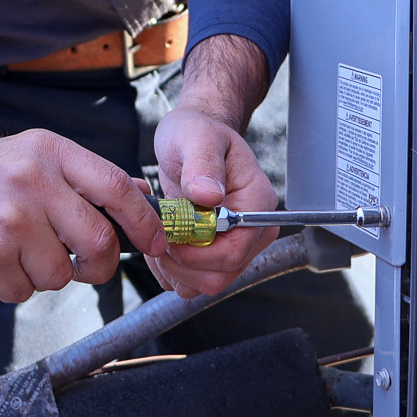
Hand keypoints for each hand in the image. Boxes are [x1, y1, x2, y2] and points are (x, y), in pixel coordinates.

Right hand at [0, 131, 167, 302]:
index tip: (156, 243)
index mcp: (50, 152)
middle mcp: (32, 182)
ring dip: (45, 274)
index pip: (116, 188)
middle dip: (100, 264)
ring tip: (16, 251)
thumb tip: (142, 198)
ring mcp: (8, 221)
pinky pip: (24, 291)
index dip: (145, 222)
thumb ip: (85, 178)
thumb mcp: (34, 158)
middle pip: (99, 241)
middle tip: (86, 265)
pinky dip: (13, 285)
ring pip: (61, 274)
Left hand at [145, 34, 278, 298]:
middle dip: (180, 262)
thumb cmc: (198, 133)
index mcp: (257, 206)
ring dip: (173, 267)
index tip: (170, 233)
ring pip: (204, 283)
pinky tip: (162, 239)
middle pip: (219, 276)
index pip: (233, 252)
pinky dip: (170, 269)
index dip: (196, 253)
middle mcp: (252, 232)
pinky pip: (191, 281)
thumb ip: (203, 164)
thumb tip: (208, 195)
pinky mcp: (215, 255)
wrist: (193, 140)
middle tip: (159, 232)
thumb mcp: (197, 138)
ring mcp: (235, 246)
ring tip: (159, 232)